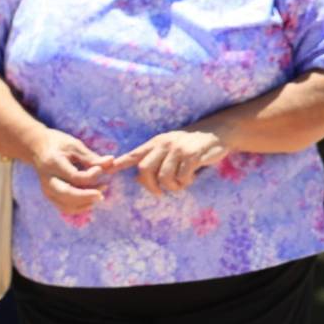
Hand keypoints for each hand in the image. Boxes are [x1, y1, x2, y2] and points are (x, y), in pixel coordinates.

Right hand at [30, 127, 108, 214]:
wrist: (37, 148)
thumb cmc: (58, 144)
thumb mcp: (74, 146)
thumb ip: (91, 157)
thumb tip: (111, 162)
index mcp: (53, 163)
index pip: (74, 176)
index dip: (91, 176)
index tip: (102, 169)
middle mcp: (47, 179)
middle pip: (67, 194)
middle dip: (87, 196)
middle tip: (102, 195)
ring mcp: (47, 189)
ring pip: (66, 204)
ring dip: (85, 202)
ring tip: (99, 193)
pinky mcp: (50, 195)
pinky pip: (65, 208)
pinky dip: (80, 207)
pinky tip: (91, 200)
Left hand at [97, 129, 227, 197]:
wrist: (217, 131)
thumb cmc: (190, 144)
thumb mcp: (169, 147)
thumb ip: (154, 160)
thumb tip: (137, 179)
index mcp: (155, 143)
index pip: (133, 154)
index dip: (119, 164)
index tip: (106, 172)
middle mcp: (163, 145)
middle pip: (145, 170)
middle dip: (150, 185)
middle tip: (159, 192)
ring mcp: (177, 150)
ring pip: (164, 177)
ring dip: (171, 187)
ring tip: (180, 184)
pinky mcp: (192, 156)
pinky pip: (182, 177)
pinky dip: (185, 182)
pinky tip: (191, 178)